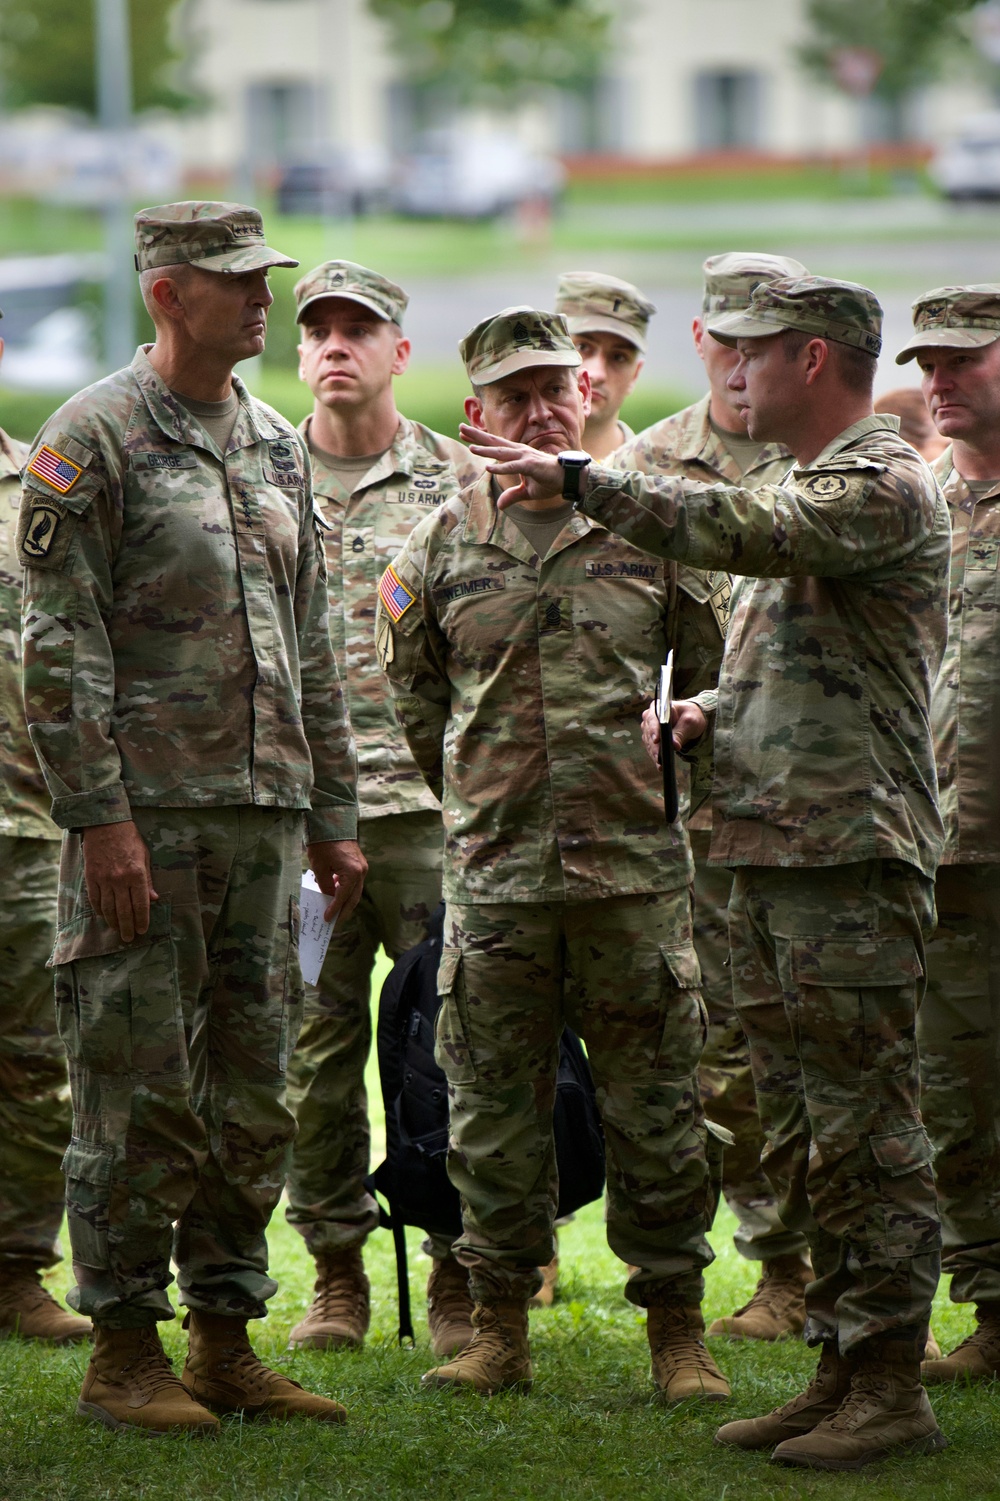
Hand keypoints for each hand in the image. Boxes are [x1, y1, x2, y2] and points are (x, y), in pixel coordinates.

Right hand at [82, 820, 157, 941]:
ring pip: (108, 908)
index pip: (140, 904)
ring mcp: (103, 879)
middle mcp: (120, 879)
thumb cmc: (129, 839)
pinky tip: (104, 917)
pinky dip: (99, 911)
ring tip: (118, 931)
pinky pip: (94, 900)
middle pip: (123, 911)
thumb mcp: (144, 856)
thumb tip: (154, 900)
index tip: (142, 930)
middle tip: (129, 938)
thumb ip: (148, 880)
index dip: (142, 920)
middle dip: (128, 927)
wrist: (104, 824)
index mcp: (136, 874)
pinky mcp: (90, 877)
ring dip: (113, 922)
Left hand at [307, 839, 367, 922]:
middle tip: (334, 923)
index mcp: (352, 873)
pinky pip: (354, 882)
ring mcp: (362, 867)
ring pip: (355, 891)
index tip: (326, 919)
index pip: (342, 897)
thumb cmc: (323, 843)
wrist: (332, 822)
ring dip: (346, 902)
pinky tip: (336, 895)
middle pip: (353, 898)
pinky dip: (346, 891)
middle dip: (343, 911)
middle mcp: (361, 871)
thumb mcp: (320, 867)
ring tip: (335, 912)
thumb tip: (327, 898)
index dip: (334, 909)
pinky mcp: (359, 864)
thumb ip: (325, 885)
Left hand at [458, 423, 563, 509]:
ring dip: (486, 450)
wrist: (569, 479)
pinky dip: (501, 467)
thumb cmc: (549, 481)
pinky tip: (488, 468)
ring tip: (471, 447)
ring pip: (501, 453)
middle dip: (477, 436)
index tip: (465, 435)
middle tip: (460, 428)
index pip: (495, 446)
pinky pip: (513, 467)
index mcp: (517, 455)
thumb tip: (500, 505)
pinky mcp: (531, 466)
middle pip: (494, 442)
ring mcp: (525, 457)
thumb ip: (513, 496)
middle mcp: (519, 452)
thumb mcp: (527, 491)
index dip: (480, 440)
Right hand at [640, 698, 707, 767]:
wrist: (690, 720)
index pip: (653, 718)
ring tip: (660, 763)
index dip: (653, 729)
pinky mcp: (651, 739)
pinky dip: (656, 757)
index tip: (656, 740)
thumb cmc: (690, 716)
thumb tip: (674, 745)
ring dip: (654, 753)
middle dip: (654, 745)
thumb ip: (681, 733)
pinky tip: (660, 766)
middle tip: (659, 756)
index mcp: (659, 706)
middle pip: (648, 732)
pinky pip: (651, 749)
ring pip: (649, 742)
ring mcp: (649, 728)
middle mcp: (650, 716)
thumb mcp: (689, 722)